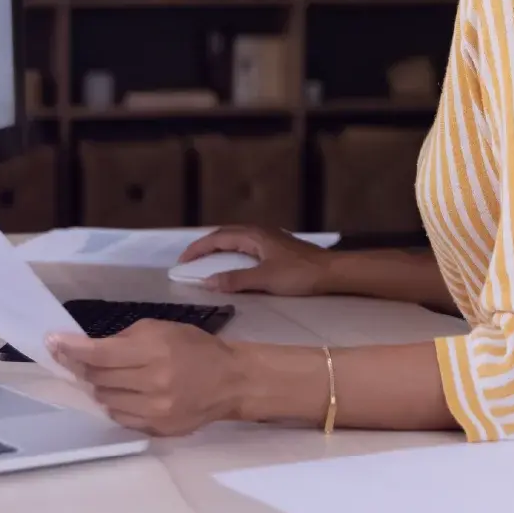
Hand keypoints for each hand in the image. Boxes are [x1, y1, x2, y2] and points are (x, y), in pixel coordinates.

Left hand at [47, 320, 243, 436]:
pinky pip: (120, 417)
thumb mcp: (161, 329)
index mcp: (154, 352)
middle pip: (98, 379)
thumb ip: (124, 340)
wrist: (230, 381)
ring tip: (111, 376)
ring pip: (105, 400)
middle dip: (84, 367)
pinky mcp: (158, 428)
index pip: (100, 354)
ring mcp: (155, 410)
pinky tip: (125, 393)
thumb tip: (87, 350)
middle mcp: (153, 383)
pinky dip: (116, 403)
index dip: (72, 349)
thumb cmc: (194, 348)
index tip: (52, 343)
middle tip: (77, 358)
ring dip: (100, 386)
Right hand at [177, 225, 333, 295]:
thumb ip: (235, 280)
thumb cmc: (299, 274)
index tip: (182, 261)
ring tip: (205, 260)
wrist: (331, 272)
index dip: (197, 249)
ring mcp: (268, 237)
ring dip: (218, 247)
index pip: (217, 238)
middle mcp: (258, 231)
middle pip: (224, 234)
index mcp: (253, 235)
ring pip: (235, 238)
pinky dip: (231, 251)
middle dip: (204, 246)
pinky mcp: (275, 245)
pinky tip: (232, 262)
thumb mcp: (265, 279)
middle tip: (188, 261)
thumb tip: (207, 281)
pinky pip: (245, 244)